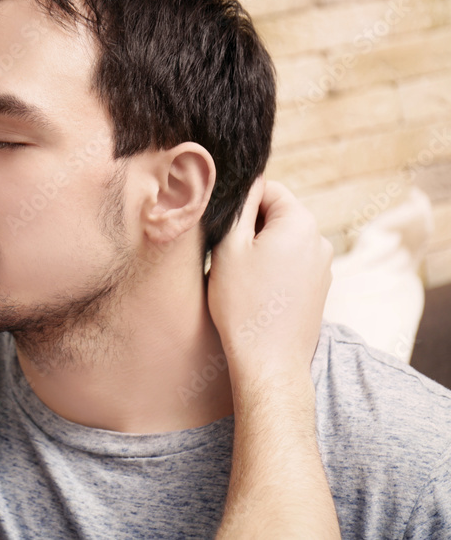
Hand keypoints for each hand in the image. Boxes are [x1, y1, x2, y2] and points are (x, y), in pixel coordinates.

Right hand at [208, 177, 332, 381]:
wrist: (269, 361)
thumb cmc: (244, 304)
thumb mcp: (229, 246)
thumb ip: (240, 207)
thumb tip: (245, 184)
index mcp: (300, 222)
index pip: (267, 188)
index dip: (240, 203)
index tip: (222, 227)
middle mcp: (320, 240)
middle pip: (277, 214)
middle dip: (251, 226)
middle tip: (226, 253)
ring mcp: (323, 266)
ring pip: (283, 240)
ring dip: (260, 249)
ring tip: (239, 276)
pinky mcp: (319, 289)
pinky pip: (291, 264)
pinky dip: (272, 269)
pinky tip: (255, 292)